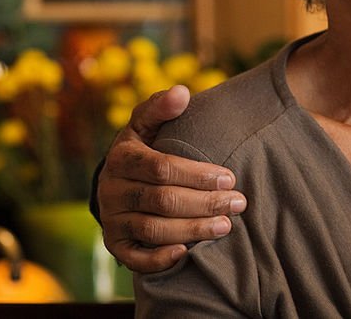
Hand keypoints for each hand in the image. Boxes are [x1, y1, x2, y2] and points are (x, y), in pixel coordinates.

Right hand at [98, 85, 246, 272]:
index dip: (197, 175)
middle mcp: (112, 189)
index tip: (230, 177)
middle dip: (205, 203)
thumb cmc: (143, 148)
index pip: (162, 167)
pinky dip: (160, 258)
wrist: (116, 182)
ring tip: (226, 226)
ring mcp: (112, 219)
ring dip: (192, 229)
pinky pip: (134, 258)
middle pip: (162, 200)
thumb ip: (162, 107)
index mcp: (122, 157)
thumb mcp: (147, 124)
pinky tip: (188, 252)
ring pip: (153, 229)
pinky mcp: (115, 244)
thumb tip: (183, 92)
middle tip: (238, 204)